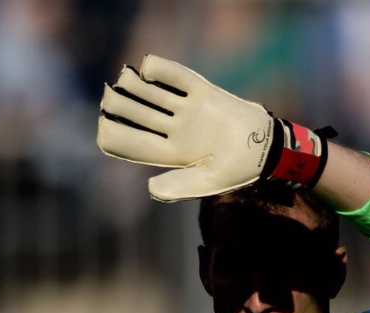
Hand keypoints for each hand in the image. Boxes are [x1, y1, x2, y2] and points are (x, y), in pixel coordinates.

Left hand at [96, 54, 328, 201]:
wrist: (266, 149)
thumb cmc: (237, 170)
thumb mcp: (209, 181)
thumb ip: (180, 186)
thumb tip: (149, 187)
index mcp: (170, 153)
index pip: (133, 144)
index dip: (115, 135)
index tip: (103, 127)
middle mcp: (173, 130)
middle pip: (138, 114)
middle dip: (119, 105)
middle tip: (108, 97)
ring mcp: (185, 110)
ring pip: (152, 95)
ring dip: (133, 85)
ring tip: (123, 79)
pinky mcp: (202, 92)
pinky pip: (177, 77)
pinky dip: (160, 70)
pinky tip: (145, 68)